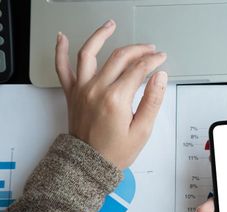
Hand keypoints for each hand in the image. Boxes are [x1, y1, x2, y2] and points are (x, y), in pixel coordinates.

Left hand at [55, 19, 167, 168]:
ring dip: (101, 36)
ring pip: (89, 53)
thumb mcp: (143, 130)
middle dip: (138, 49)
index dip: (153, 61)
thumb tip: (159, 77)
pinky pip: (62, 67)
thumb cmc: (115, 151)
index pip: (139, 69)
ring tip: (110, 26)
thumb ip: (153, 100)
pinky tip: (62, 38)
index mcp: (116, 99)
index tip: (161, 59)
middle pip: (119, 57)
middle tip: (150, 49)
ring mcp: (82, 89)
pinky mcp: (72, 93)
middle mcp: (97, 89)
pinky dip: (59, 50)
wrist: (89, 164)